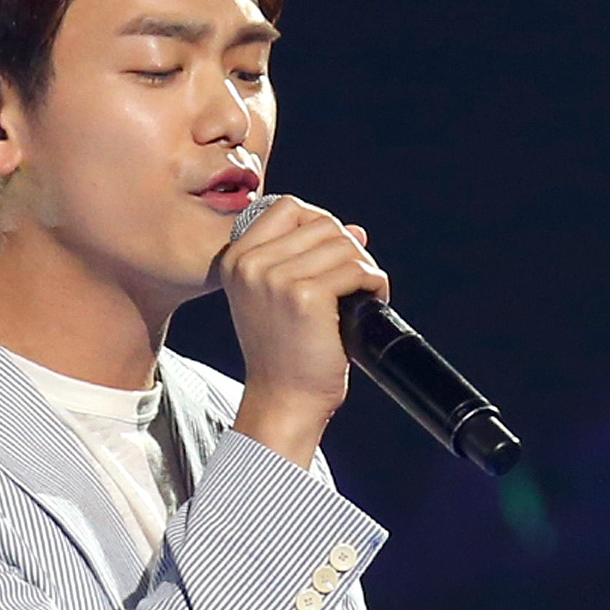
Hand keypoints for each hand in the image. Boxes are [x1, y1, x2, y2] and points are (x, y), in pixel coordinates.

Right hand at [221, 198, 387, 466]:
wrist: (284, 402)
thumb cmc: (285, 356)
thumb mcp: (282, 299)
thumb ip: (309, 259)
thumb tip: (357, 231)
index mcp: (235, 259)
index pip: (288, 208)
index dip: (320, 224)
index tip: (333, 257)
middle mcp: (249, 264)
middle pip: (321, 223)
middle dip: (347, 250)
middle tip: (356, 282)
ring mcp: (274, 278)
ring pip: (341, 244)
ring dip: (363, 267)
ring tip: (364, 294)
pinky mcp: (304, 296)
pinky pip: (355, 269)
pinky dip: (373, 283)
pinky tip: (372, 300)